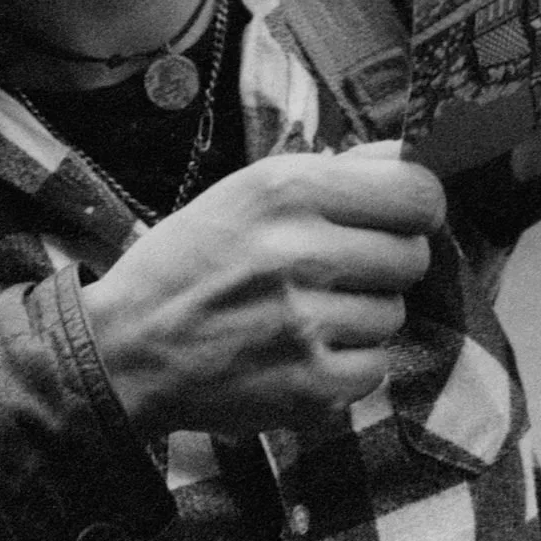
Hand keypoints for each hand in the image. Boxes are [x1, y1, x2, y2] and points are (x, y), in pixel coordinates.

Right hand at [81, 141, 446, 438]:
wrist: (122, 350)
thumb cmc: (193, 261)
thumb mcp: (249, 190)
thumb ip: (337, 171)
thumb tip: (408, 154)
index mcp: (288, 190)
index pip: (417, 192)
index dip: (417, 206)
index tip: (398, 218)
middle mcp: (300, 252)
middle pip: (413, 256)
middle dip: (387, 263)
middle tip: (342, 271)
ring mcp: (304, 323)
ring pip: (394, 313)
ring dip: (363, 316)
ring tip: (309, 314)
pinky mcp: (306, 385)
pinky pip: (375, 367)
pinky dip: (349, 365)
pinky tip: (305, 353)